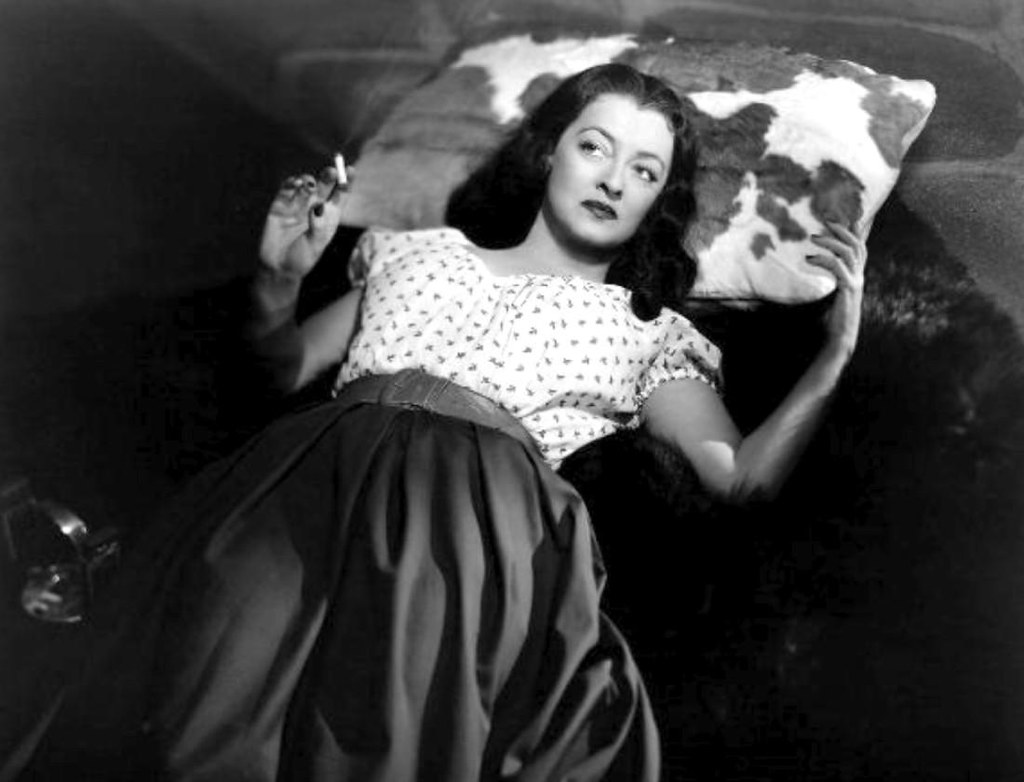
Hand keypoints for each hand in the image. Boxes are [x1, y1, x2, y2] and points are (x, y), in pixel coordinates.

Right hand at [259, 164, 349, 277]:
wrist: (279, 268)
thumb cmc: (302, 259)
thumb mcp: (315, 245)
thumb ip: (318, 226)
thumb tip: (318, 206)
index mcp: (329, 216)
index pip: (340, 195)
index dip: (346, 181)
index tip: (351, 169)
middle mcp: (314, 207)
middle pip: (324, 186)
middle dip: (328, 177)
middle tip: (331, 171)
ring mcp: (297, 205)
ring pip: (305, 186)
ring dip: (309, 181)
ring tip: (309, 185)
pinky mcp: (280, 205)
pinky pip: (286, 190)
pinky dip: (291, 184)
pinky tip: (296, 184)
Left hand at [806, 221, 866, 357]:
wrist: (840, 339)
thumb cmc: (832, 320)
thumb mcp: (831, 296)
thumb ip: (829, 282)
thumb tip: (816, 270)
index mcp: (856, 278)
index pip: (860, 249)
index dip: (855, 232)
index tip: (845, 218)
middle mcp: (859, 277)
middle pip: (857, 245)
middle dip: (843, 230)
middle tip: (826, 220)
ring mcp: (856, 282)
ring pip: (849, 252)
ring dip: (831, 241)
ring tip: (814, 237)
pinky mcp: (848, 289)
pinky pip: (837, 267)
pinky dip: (823, 259)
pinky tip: (810, 259)